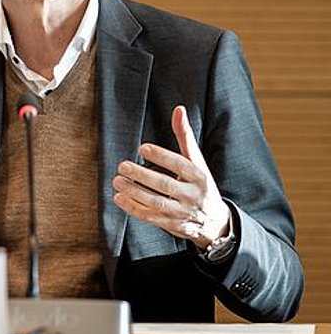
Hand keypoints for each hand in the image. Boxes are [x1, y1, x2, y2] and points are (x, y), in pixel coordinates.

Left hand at [112, 105, 230, 249]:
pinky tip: (119, 198)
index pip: (180, 165)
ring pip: (156, 203)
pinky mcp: (173, 224)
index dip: (161, 156)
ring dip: (134, 192)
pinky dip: (133, 209)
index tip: (142, 148)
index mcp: (199, 176)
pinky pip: (151, 217)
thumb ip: (185, 137)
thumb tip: (178, 109)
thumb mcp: (197, 161)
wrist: (215, 221)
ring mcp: (182, 211)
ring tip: (117, 181)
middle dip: (142, 176)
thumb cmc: (200, 184)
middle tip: (122, 166)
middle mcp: (192, 194)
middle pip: (165, 185)